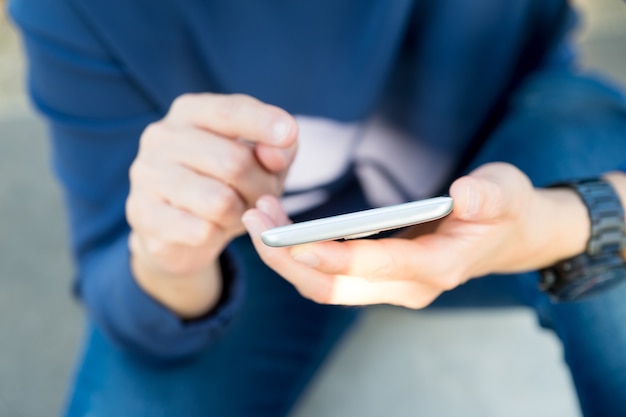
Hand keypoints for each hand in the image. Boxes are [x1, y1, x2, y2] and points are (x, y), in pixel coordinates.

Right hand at [126, 93, 297, 316]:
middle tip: (263, 199)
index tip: (288, 133)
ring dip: (241, 214)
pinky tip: (212, 228)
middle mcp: (162, 137)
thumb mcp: (261, 160)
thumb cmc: (227, 182)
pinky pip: (202, 231)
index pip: (230, 111)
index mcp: (190, 112)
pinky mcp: (145, 215)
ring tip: (238, 213)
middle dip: (261, 187)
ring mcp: (147, 176)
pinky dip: (219, 233)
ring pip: (219, 201)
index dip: (263, 122)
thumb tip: (277, 152)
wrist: (178, 229)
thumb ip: (278, 148)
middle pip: (233, 162)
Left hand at [243, 162, 589, 308]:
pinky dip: (299, 259)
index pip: (377, 266)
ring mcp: (391, 287)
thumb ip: (488, 196)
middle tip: (256, 221)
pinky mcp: (377, 279)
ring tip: (258, 221)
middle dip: (290, 260)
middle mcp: (408, 286)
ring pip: (324, 287)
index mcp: (438, 265)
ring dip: (286, 260)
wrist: (507, 234)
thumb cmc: (503, 208)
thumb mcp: (505, 192)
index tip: (294, 239)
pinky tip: (279, 231)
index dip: (334, 255)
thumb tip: (465, 193)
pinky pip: (329, 279)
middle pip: (335, 287)